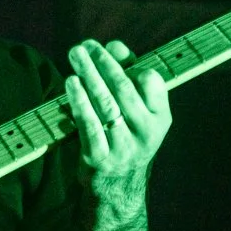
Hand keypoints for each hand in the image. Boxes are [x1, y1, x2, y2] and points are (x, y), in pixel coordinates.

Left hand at [65, 38, 171, 198]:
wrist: (116, 185)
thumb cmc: (125, 134)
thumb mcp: (136, 109)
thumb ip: (128, 74)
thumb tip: (114, 46)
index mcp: (159, 117)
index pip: (152, 83)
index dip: (132, 65)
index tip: (109, 49)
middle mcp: (146, 132)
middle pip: (123, 89)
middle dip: (103, 63)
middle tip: (84, 46)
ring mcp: (123, 147)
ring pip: (104, 104)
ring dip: (88, 76)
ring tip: (75, 56)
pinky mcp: (99, 157)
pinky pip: (88, 124)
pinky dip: (79, 101)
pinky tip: (71, 83)